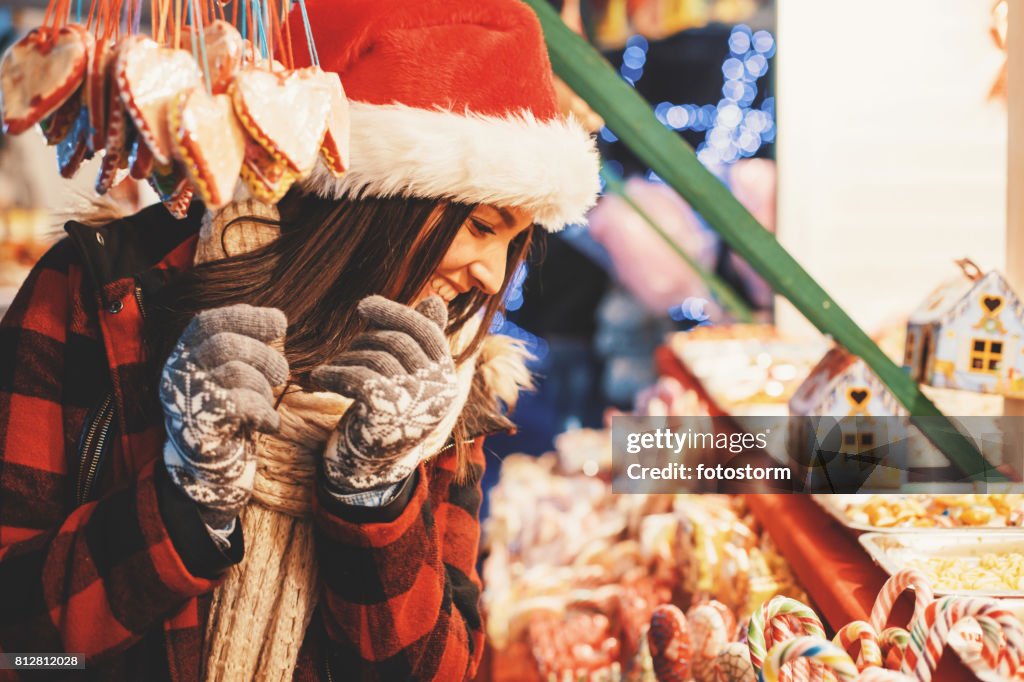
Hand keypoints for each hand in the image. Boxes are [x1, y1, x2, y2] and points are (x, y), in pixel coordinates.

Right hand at [160, 304, 288, 527]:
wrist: (210, 473)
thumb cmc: (228, 418)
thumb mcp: (232, 376)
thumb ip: (244, 349)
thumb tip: (278, 319)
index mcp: (183, 356)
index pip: (207, 322)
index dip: (244, 317)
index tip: (279, 321)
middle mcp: (177, 374)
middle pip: (224, 344)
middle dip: (262, 355)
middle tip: (279, 374)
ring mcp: (185, 400)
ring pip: (236, 371)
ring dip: (262, 387)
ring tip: (266, 404)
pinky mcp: (199, 427)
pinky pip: (242, 404)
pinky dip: (265, 413)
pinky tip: (270, 425)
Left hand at [311, 295, 458, 489]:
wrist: (371, 467)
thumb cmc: (389, 413)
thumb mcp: (410, 377)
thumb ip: (420, 341)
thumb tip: (435, 301)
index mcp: (447, 378)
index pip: (427, 332)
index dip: (396, 313)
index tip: (364, 306)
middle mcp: (438, 390)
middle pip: (399, 342)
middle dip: (366, 339)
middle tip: (347, 349)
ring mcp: (414, 402)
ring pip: (376, 358)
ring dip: (348, 358)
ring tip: (332, 368)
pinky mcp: (386, 413)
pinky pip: (357, 376)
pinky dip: (333, 373)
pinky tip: (318, 378)